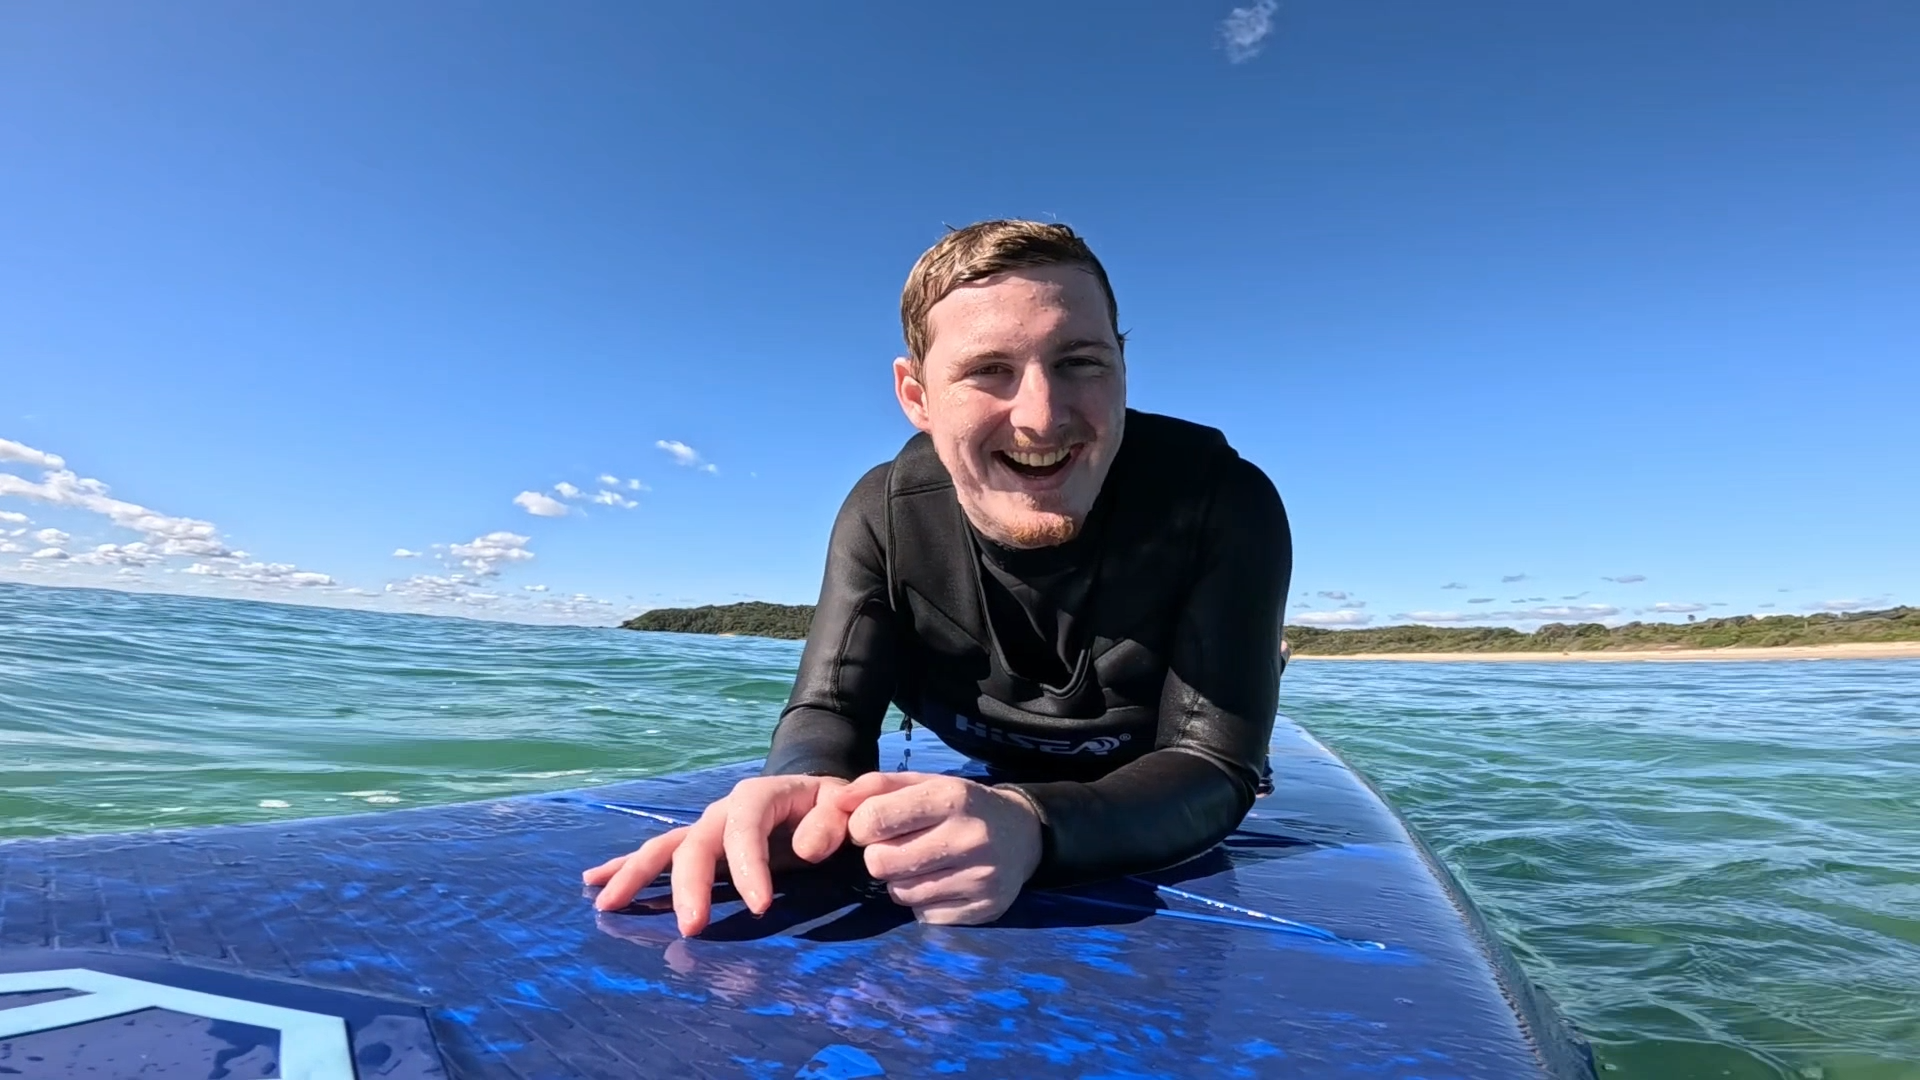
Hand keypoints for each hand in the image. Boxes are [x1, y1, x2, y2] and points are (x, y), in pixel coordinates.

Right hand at [581, 774, 850, 934]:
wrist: (810, 794)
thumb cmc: (829, 806)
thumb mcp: (841, 805)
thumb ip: (830, 823)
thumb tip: (807, 849)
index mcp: (758, 797)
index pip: (746, 828)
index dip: (750, 867)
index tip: (760, 908)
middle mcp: (721, 811)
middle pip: (696, 843)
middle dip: (690, 886)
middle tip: (691, 929)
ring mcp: (704, 829)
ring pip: (664, 849)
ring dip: (637, 876)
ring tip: (609, 904)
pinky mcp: (695, 848)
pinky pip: (657, 857)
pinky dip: (625, 869)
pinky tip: (595, 884)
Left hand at [832, 771, 1042, 925]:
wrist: (1024, 834)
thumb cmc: (962, 805)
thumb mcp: (925, 782)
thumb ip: (876, 787)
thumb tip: (835, 801)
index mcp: (950, 797)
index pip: (873, 820)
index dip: (861, 826)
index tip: (873, 826)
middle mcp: (968, 837)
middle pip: (880, 863)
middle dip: (880, 856)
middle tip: (899, 848)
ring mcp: (979, 877)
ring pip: (899, 893)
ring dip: (901, 880)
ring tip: (924, 864)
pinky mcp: (983, 909)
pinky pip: (923, 915)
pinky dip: (923, 902)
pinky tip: (943, 882)